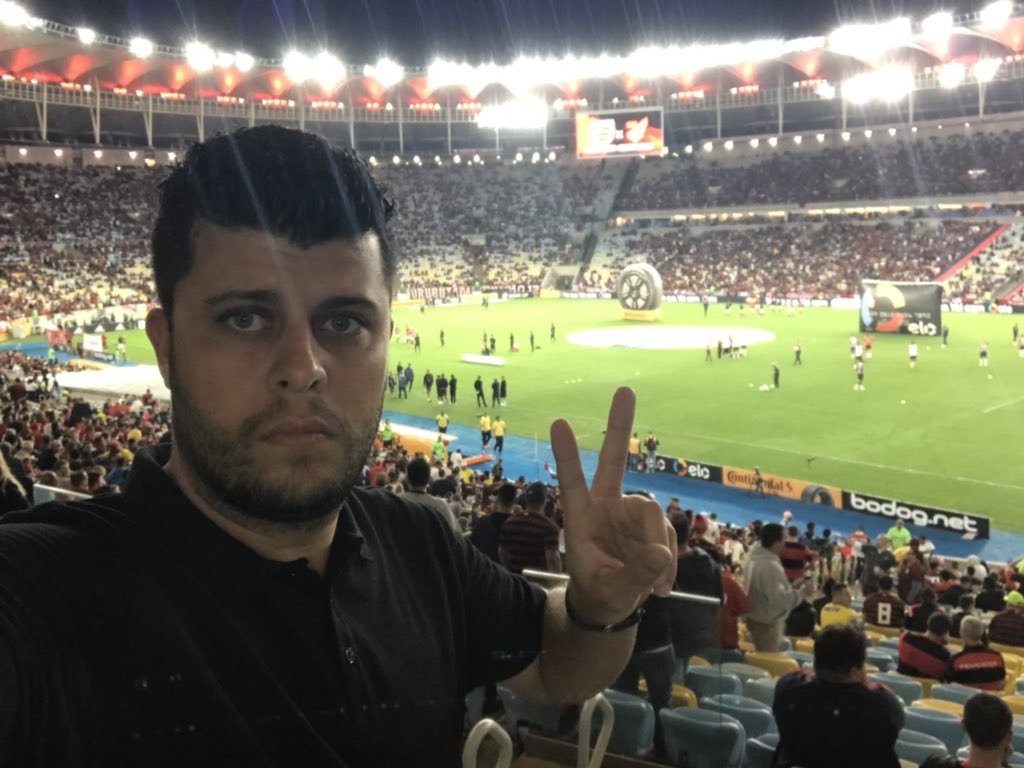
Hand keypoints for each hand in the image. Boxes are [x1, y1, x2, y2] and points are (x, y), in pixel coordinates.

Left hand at [551, 387, 676, 623]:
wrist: (612, 604)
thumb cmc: (600, 593)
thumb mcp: (612, 592)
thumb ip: (634, 575)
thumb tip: (660, 552)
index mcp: (581, 519)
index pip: (572, 483)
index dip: (566, 456)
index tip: (558, 422)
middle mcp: (606, 507)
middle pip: (613, 462)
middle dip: (619, 426)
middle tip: (625, 389)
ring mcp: (630, 514)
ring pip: (654, 515)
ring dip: (660, 550)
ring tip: (655, 587)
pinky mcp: (651, 526)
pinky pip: (668, 534)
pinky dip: (669, 560)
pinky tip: (660, 586)